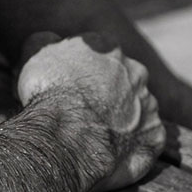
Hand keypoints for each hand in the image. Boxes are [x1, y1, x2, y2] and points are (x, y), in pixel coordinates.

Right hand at [16, 32, 165, 191]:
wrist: (65, 136)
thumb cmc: (49, 92)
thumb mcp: (36, 53)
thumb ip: (47, 40)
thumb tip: (51, 39)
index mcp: (109, 47)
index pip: (99, 56)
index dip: (84, 72)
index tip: (72, 87)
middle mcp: (136, 72)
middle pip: (123, 79)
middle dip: (109, 93)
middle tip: (86, 111)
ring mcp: (149, 105)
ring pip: (138, 109)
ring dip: (124, 118)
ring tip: (97, 134)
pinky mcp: (155, 137)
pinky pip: (147, 139)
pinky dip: (133, 145)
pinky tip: (112, 152)